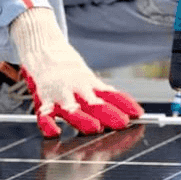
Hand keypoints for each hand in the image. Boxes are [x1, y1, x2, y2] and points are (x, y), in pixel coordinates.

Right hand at [10, 8, 144, 137]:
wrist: (42, 47)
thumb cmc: (65, 65)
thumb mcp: (86, 75)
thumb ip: (100, 91)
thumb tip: (123, 104)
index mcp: (89, 82)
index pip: (111, 94)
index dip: (125, 104)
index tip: (138, 114)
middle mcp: (77, 88)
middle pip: (94, 103)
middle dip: (109, 113)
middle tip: (122, 123)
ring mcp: (59, 93)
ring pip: (71, 109)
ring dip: (83, 119)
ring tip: (95, 128)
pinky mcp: (43, 98)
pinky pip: (44, 114)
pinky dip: (48, 124)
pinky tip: (55, 133)